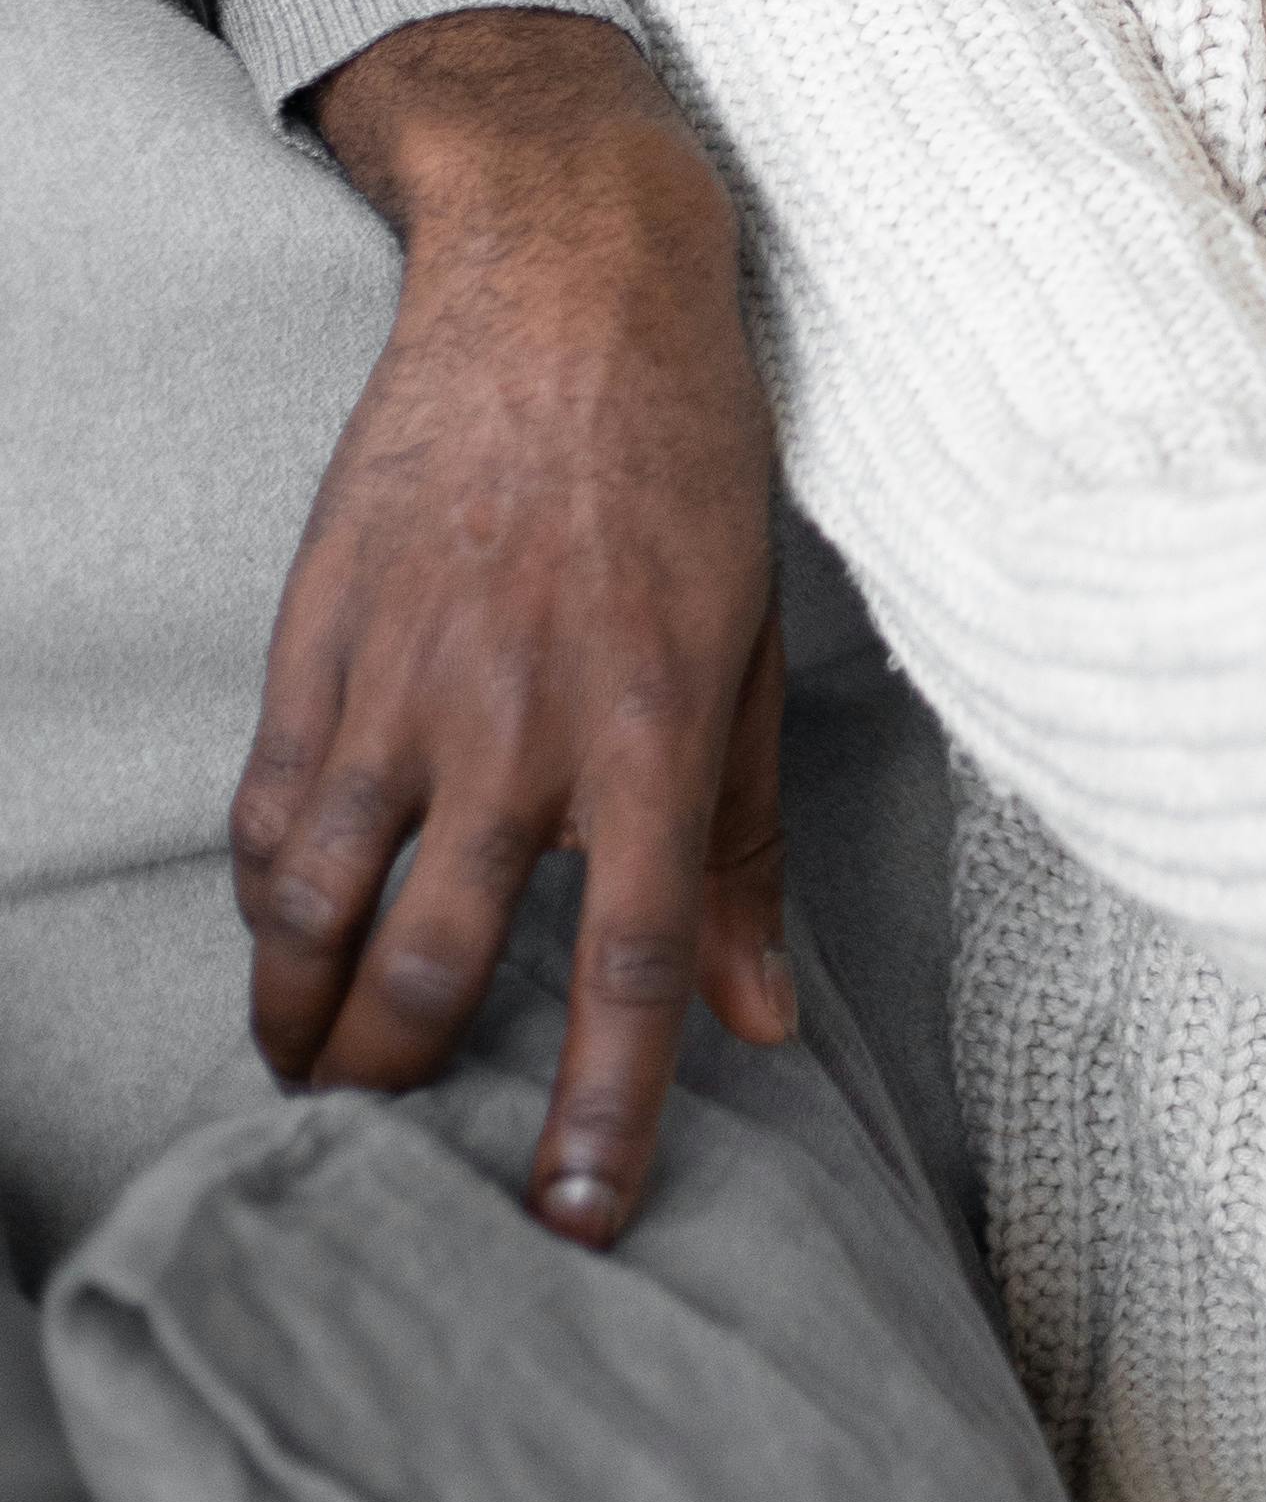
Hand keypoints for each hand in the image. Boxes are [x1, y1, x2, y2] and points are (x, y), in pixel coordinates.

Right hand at [231, 11, 788, 1244]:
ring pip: (318, 910)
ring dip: (305, 1018)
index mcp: (656, 725)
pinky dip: (266, 899)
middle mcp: (525, 720)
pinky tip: (284, 934)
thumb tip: (762, 1018)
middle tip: (400, 1142)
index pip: (628, 965)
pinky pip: (269, 810)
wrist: (567, 284)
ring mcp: (406, 678)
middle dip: (405, 1086)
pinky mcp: (321, 634)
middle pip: (438, 966)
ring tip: (312, 1070)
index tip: (574, 1218)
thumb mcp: (754, 639)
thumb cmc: (688, 459)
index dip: (599, 1111)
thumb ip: (745, 840)